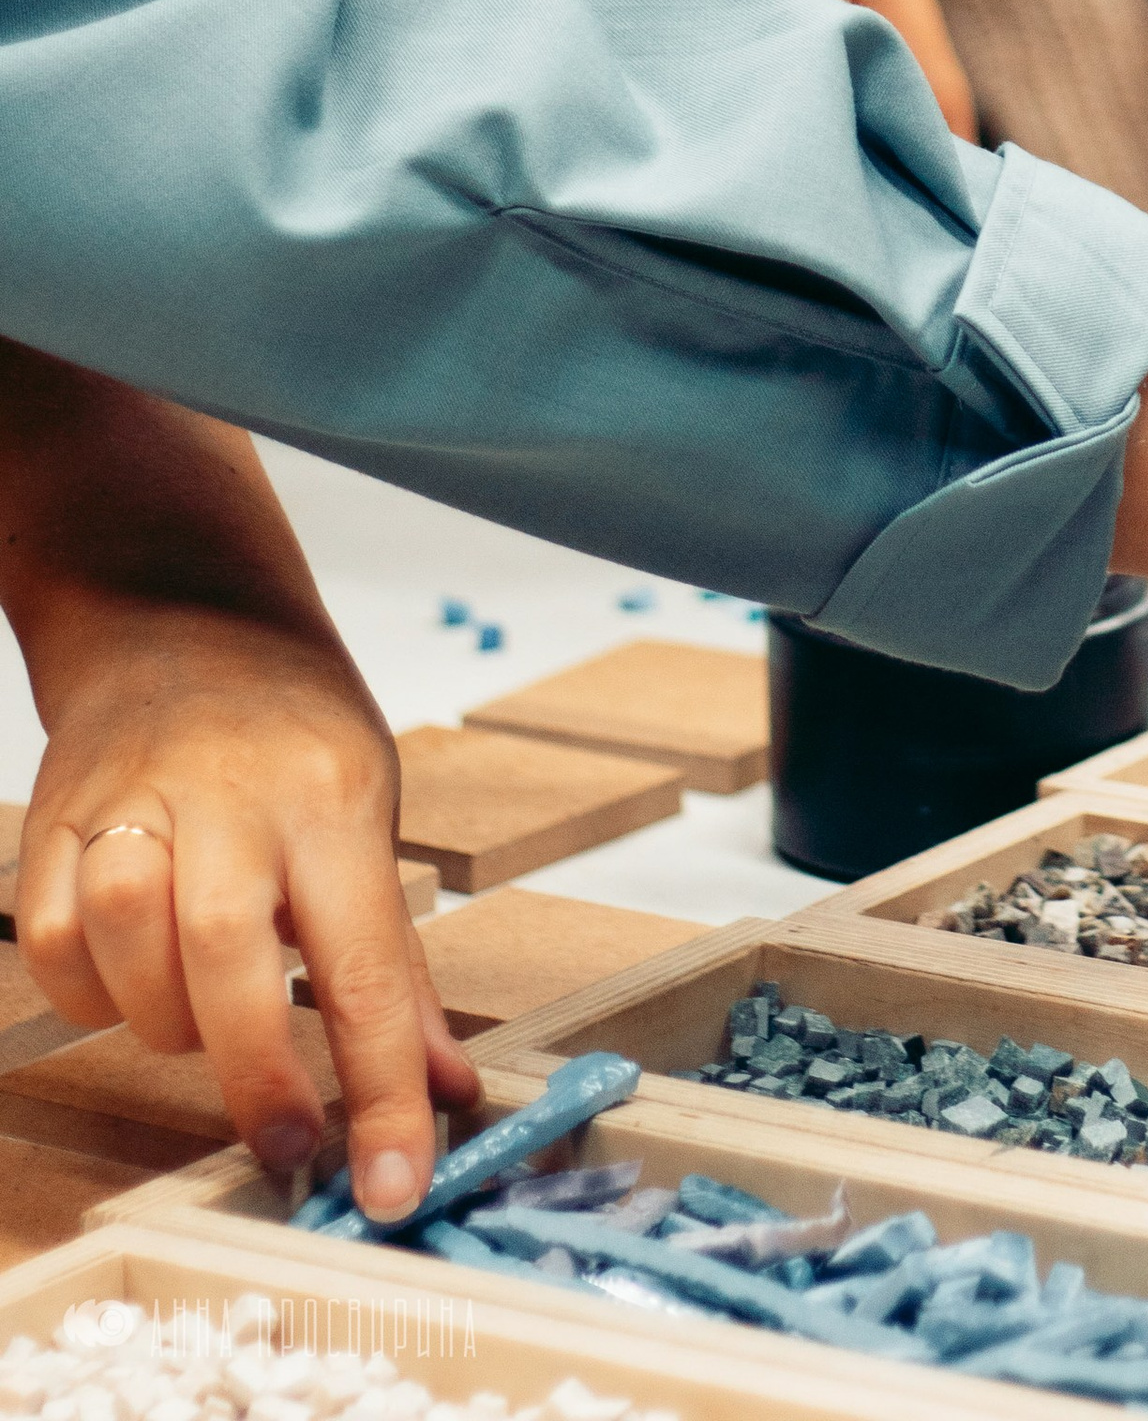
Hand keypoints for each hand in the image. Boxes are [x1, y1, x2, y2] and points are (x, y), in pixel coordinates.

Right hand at [15, 602, 478, 1220]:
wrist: (183, 610)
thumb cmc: (294, 725)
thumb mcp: (375, 813)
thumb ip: (396, 964)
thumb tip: (444, 1089)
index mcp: (333, 795)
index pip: (368, 962)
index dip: (383, 1089)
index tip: (394, 1186)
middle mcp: (233, 794)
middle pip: (228, 953)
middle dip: (257, 1075)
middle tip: (287, 1148)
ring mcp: (134, 799)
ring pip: (126, 943)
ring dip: (167, 1019)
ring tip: (202, 1014)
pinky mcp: (55, 816)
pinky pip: (55, 941)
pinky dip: (91, 992)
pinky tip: (131, 978)